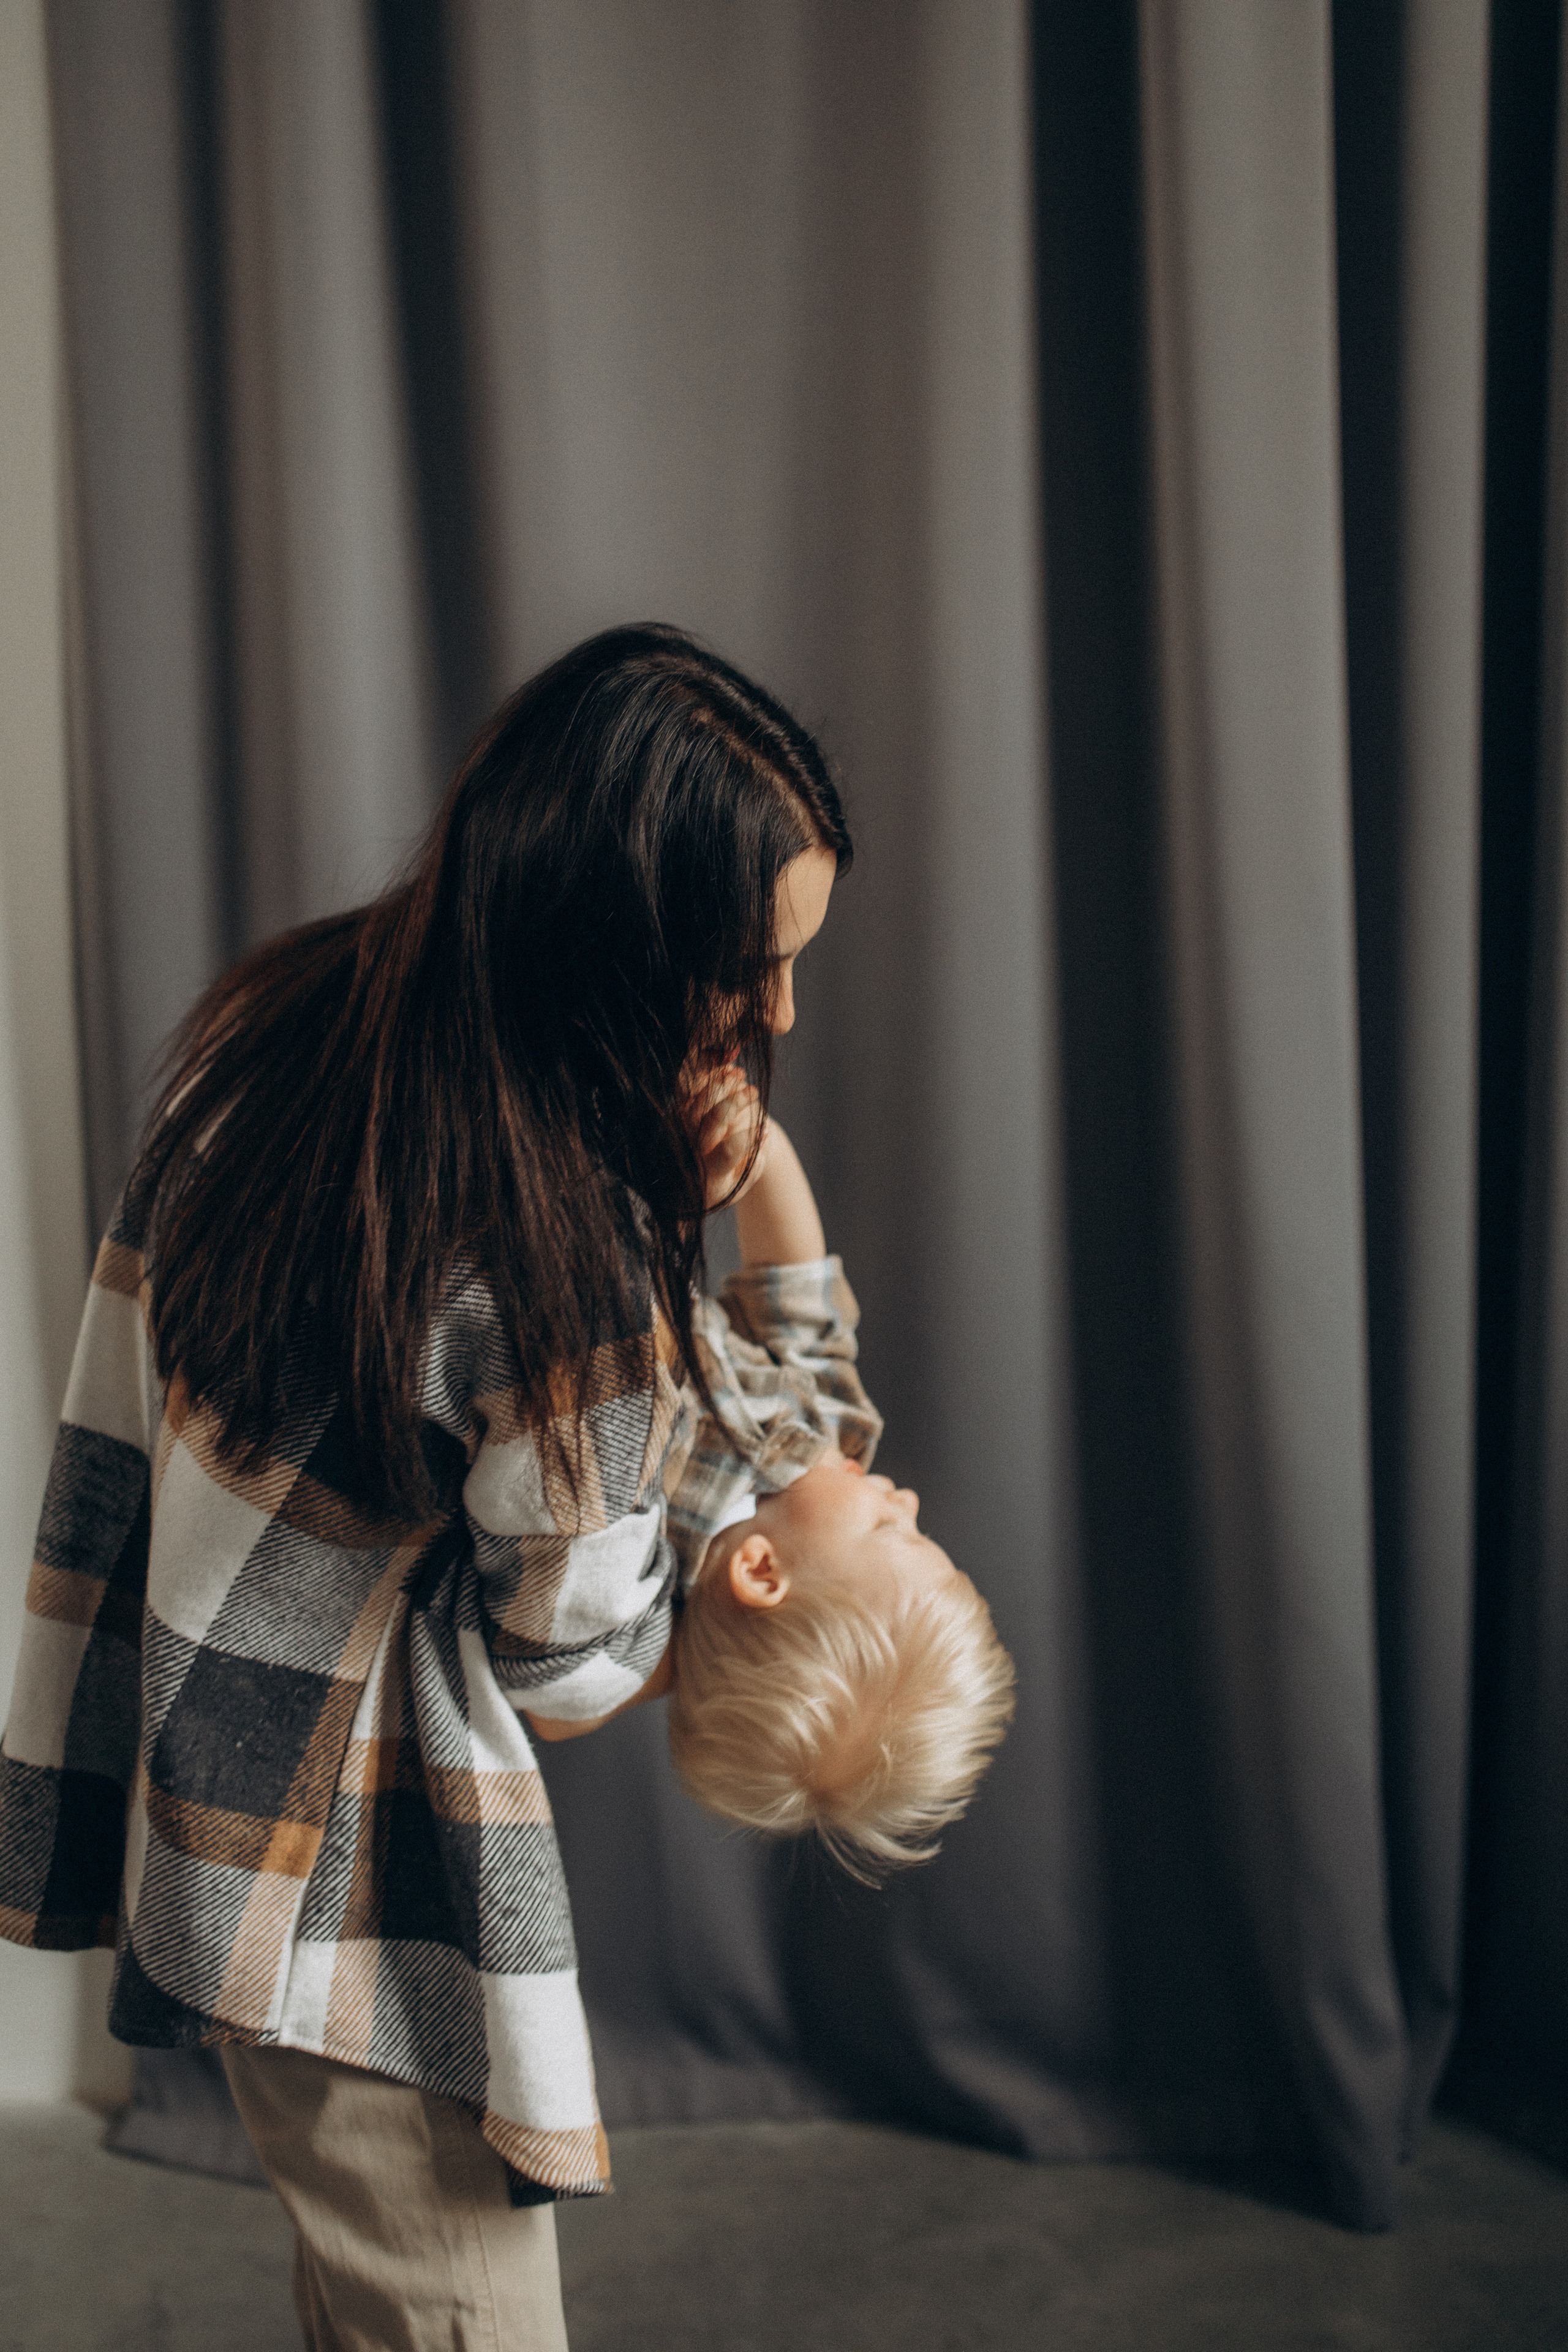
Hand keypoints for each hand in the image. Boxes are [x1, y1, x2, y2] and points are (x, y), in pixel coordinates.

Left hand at [680, 1055, 769, 1210]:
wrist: (697, 1178)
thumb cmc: (728, 1180)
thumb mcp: (743, 1181)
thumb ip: (755, 1163)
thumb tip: (762, 1134)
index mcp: (708, 1174)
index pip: (729, 1150)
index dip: (750, 1137)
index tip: (766, 1130)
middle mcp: (690, 1151)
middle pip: (713, 1120)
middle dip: (736, 1102)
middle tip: (755, 1092)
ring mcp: (681, 1131)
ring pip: (699, 1102)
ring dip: (721, 1085)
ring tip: (741, 1074)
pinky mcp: (677, 1116)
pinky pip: (690, 1092)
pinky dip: (708, 1078)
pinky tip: (727, 1069)